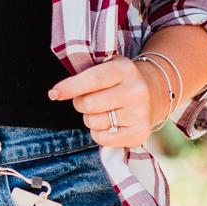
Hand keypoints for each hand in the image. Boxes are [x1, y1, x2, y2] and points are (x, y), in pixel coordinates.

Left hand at [46, 56, 168, 148]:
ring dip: (90, 119)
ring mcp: (140, 114)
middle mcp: (136, 91)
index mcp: (125, 70)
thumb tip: (58, 92)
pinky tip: (109, 124)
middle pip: (89, 105)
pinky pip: (102, 139)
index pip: (92, 79)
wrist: (152, 94)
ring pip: (94, 123)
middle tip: (87, 100)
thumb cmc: (119, 81)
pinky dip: (99, 133)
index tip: (54, 93)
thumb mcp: (108, 66)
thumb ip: (86, 74)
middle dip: (80, 104)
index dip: (70, 87)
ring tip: (102, 111)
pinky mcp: (139, 133)